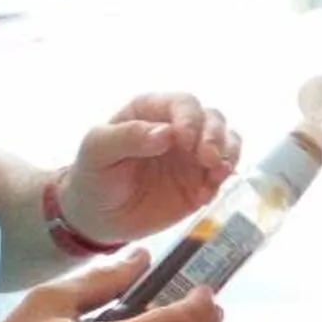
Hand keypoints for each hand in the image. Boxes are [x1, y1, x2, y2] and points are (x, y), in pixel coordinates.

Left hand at [55, 93, 241, 243]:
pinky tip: (205, 196)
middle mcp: (177, 127)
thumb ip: (128, 137)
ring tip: (216, 175)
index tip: (185, 141)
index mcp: (151, 111)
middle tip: (208, 160)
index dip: (190, 119)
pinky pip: (223, 173)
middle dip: (216, 137)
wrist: (97, 217)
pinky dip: (221, 180)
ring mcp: (192, 154)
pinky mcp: (201, 180)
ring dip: (228, 155)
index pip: (183, 103)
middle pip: (212, 118)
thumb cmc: (93, 175)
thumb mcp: (97, 151)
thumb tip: (166, 133)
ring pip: (227, 141)